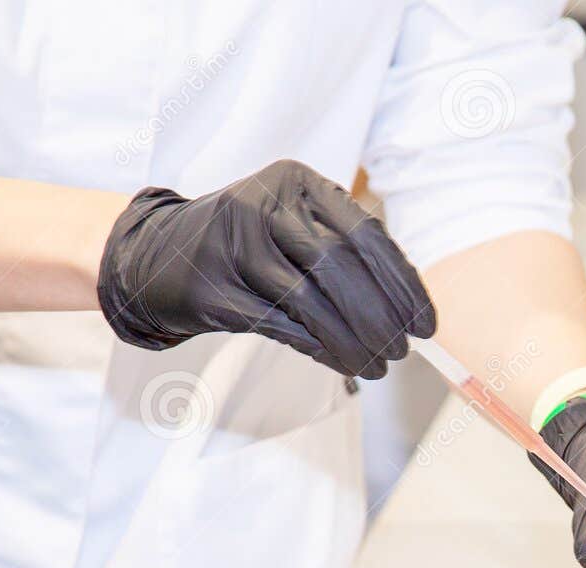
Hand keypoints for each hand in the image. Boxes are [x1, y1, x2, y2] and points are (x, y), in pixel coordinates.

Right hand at [97, 159, 434, 378]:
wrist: (159, 256)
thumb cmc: (248, 246)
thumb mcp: (295, 226)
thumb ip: (345, 251)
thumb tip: (409, 304)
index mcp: (298, 183)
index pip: (367, 234)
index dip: (403, 284)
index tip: (426, 324)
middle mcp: (264, 205)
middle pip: (341, 268)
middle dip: (381, 318)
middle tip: (403, 352)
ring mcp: (233, 245)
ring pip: (312, 301)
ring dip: (354, 342)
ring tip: (378, 366)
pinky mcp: (213, 289)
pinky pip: (281, 325)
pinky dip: (320, 348)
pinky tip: (343, 363)